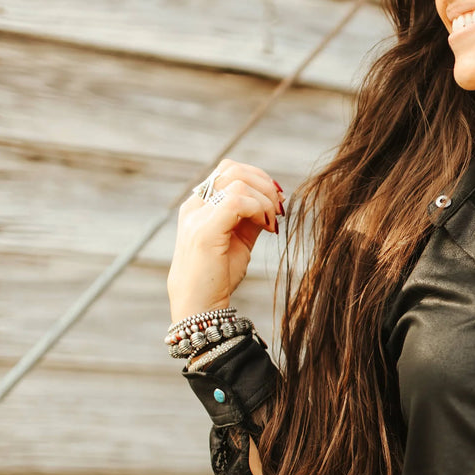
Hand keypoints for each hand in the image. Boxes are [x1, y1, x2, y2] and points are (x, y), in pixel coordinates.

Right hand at [167, 159, 284, 323]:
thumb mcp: (240, 240)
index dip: (258, 178)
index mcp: (200, 205)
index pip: (228, 170)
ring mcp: (197, 217)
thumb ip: (251, 218)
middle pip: (232, 169)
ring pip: (236, 182)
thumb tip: (273, 202)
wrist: (199, 305)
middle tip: (279, 209)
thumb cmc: (218, 275)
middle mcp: (195, 206)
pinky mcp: (204, 231)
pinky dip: (258, 210)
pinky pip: (236, 202)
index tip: (276, 201)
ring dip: (264, 199)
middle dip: (265, 185)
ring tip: (272, 223)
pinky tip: (267, 229)